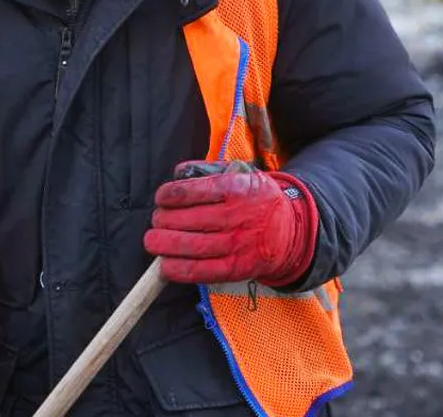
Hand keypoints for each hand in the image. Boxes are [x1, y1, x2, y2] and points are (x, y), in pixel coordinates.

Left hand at [143, 160, 317, 286]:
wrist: (290, 232)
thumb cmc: (255, 200)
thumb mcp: (240, 174)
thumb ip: (207, 170)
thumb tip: (178, 172)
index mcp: (236, 189)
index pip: (195, 190)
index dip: (170, 195)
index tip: (161, 198)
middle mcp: (237, 217)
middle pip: (190, 220)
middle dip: (164, 221)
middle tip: (156, 220)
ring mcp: (237, 244)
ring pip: (193, 246)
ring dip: (166, 245)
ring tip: (152, 241)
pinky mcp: (236, 268)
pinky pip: (203, 271)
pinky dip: (179, 270)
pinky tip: (164, 265)